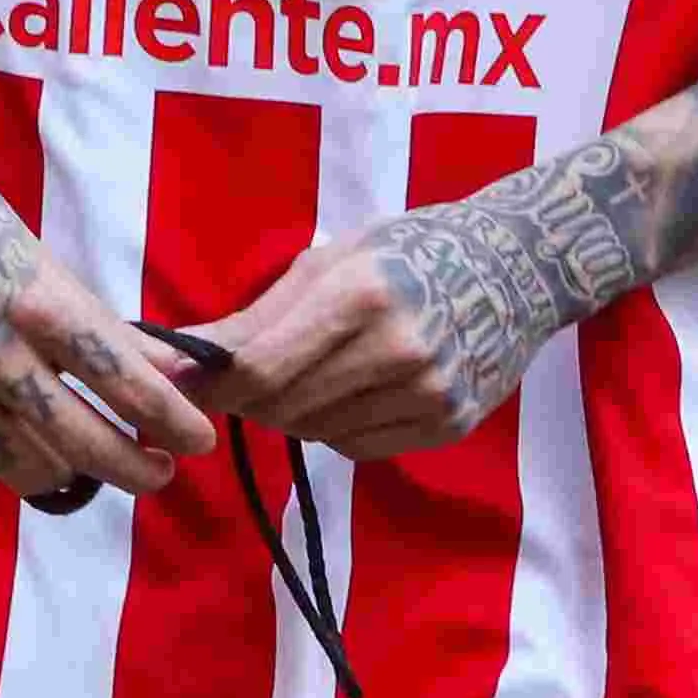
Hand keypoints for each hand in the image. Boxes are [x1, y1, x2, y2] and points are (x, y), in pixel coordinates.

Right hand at [0, 149, 214, 499]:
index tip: (198, 438)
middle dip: (136, 467)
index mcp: (34, 298)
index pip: (122, 376)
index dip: (169, 416)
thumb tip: (161, 362)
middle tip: (162, 472)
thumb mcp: (29, 249)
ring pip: (28, 467)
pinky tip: (20, 447)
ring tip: (91, 459)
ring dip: (72, 472)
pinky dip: (5, 466)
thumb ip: (90, 314)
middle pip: (83, 439)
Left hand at [174, 161, 638, 459]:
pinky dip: (336, 426)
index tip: (184, 383)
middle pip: (284, 404)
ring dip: (292, 411)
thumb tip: (178, 356)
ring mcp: (428, 394)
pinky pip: (357, 448)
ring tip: (310, 371)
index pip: (261, 365)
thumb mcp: (334, 259)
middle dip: (248, 396)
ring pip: (317, 432)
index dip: (212, 382)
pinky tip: (352, 390)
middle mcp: (398, 350)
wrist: (518, 268)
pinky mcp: (447, 426)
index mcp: (362, 293)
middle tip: (240, 376)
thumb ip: (258, 315)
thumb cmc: (412, 249)